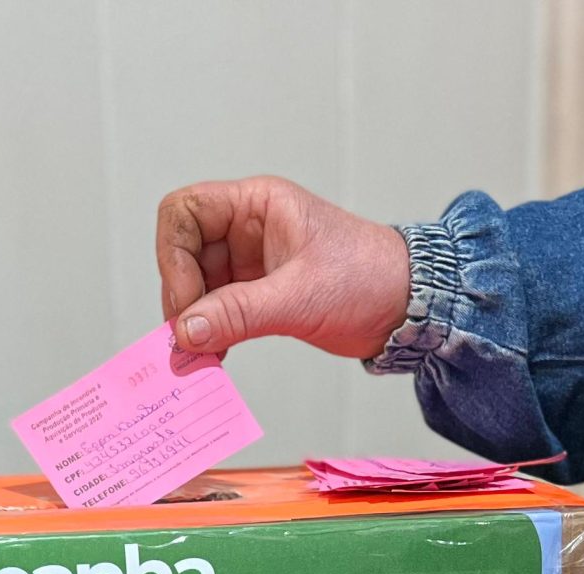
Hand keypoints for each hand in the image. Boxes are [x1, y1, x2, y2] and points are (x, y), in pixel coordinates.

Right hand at [154, 177, 411, 358]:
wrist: (409, 307)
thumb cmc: (371, 279)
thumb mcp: (302, 296)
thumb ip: (240, 313)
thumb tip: (186, 331)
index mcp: (258, 205)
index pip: (186, 211)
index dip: (174, 255)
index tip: (187, 301)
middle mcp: (247, 228)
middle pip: (184, 252)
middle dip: (181, 296)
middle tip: (185, 341)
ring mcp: (250, 262)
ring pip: (197, 287)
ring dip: (192, 322)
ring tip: (197, 358)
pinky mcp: (258, 294)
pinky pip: (217, 311)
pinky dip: (209, 334)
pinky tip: (213, 358)